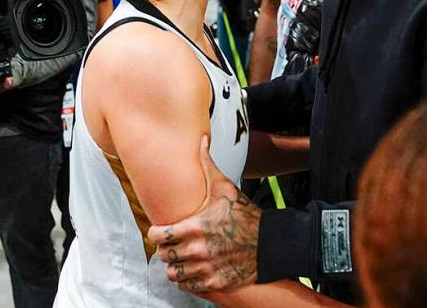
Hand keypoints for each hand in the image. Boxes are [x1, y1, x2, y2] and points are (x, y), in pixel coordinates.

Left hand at [148, 135, 259, 293]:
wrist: (270, 242)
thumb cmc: (245, 215)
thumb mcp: (225, 187)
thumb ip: (207, 165)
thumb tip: (201, 140)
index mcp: (195, 227)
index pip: (158, 236)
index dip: (156, 233)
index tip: (160, 231)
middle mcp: (197, 250)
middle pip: (164, 255)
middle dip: (165, 248)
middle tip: (171, 243)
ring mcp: (205, 269)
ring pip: (172, 274)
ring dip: (174, 266)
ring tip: (180, 258)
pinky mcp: (214, 283)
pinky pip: (187, 286)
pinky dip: (186, 280)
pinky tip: (191, 270)